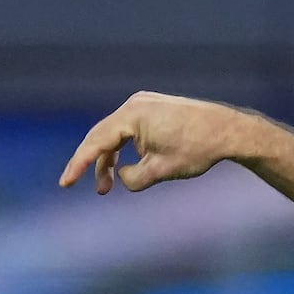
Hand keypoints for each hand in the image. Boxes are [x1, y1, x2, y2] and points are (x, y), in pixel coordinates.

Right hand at [59, 92, 258, 194]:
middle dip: (94, 166)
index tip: (65, 183)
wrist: (228, 131)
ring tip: (109, 186)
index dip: (78, 165)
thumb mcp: (160, 171)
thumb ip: (132, 179)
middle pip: (102, 137)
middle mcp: (134, 104)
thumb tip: (121, 176)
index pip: (96, 142)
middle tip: (93, 190)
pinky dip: (124, 149)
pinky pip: (128, 130)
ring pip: (115, 135)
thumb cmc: (197, 149)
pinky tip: (128, 167)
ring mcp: (144, 103)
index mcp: (132, 115)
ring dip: (110, 160)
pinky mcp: (153, 108)